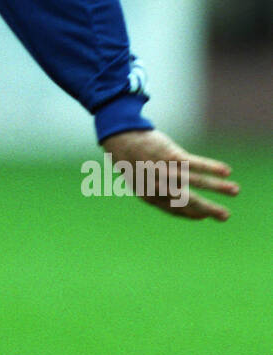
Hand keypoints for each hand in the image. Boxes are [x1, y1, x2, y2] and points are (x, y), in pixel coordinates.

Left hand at [103, 128, 236, 220]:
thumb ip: (154, 190)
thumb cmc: (131, 159)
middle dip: (209, 209)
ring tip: (235, 191)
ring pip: (196, 182)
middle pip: (189, 201)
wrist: (120, 137)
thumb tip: (173, 197)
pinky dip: (211, 167)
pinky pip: (196, 164)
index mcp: (149, 196)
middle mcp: (160, 186)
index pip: (174, 210)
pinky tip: (226, 171)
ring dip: (218, 187)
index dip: (190, 214)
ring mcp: (167, 171)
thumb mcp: (137, 179)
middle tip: (225, 217)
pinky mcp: (172, 155)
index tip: (204, 216)